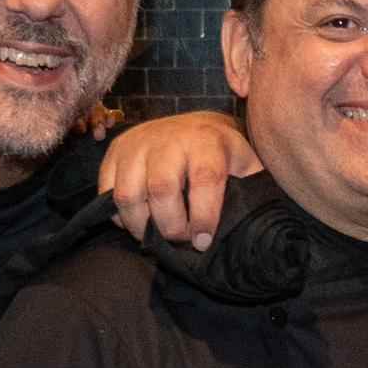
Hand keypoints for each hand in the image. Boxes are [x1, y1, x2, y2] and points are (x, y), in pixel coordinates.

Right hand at [99, 111, 261, 246]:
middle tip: (180, 239)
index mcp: (207, 141)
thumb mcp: (246, 165)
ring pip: (129, 193)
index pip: (205, 180)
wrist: (194, 126)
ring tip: (155, 236)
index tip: (203, 241)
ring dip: (140, 225)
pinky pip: (107, 190)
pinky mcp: (116, 150)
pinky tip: (137, 221)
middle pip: (162, 188)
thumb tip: (260, 226)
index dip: (204, 217)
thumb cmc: (222, 155)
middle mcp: (170, 138)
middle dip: (170, 225)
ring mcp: (138, 143)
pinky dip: (118, 214)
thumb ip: (254, 189)